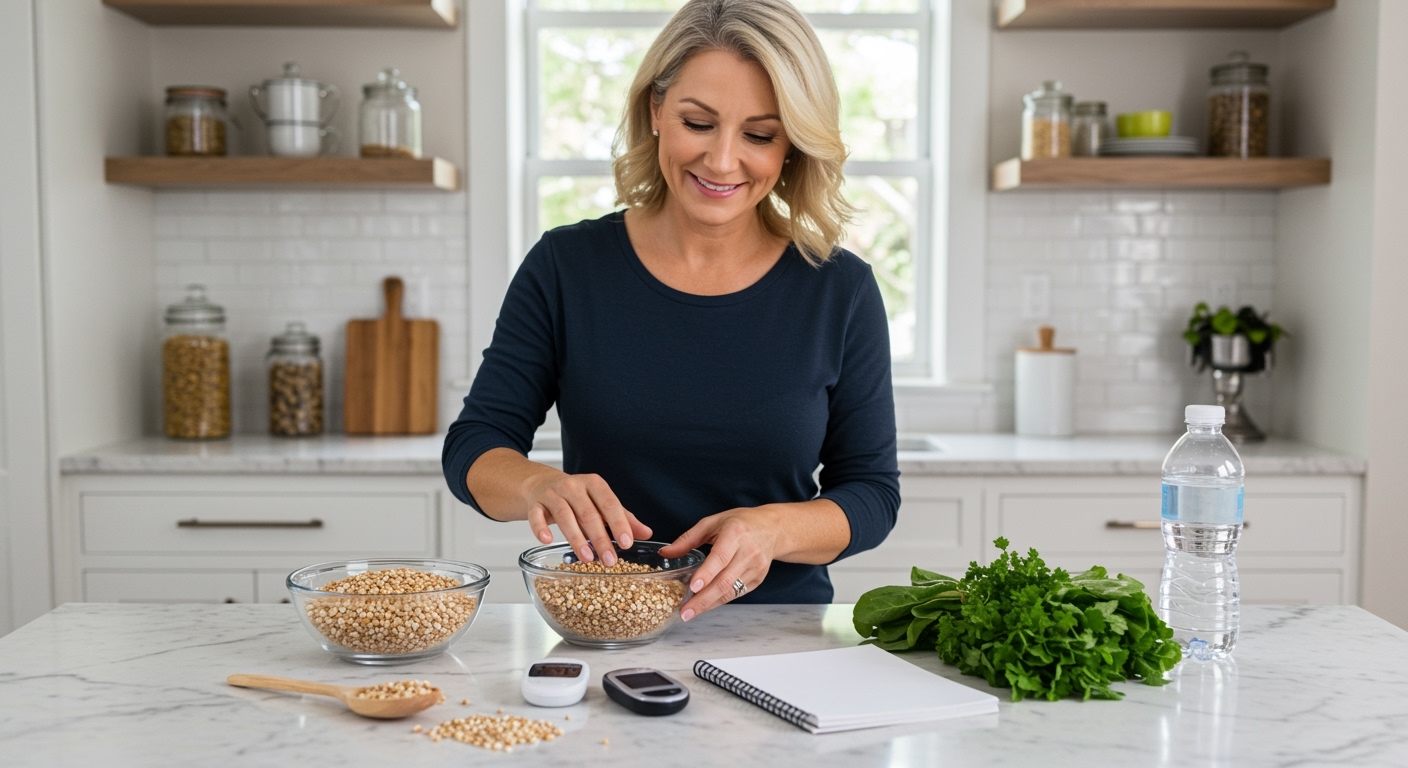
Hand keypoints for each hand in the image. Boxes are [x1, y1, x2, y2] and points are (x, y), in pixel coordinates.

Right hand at [524, 471, 652, 566]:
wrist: (541, 484)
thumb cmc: (575, 497)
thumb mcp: (600, 502)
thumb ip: (622, 517)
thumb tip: (646, 533)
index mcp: (594, 484)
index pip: (609, 503)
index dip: (619, 523)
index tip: (627, 543)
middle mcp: (573, 486)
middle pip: (588, 513)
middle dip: (600, 538)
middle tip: (610, 560)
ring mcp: (552, 494)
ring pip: (564, 516)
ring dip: (577, 539)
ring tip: (587, 558)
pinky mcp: (535, 503)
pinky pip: (536, 516)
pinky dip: (541, 528)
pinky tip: (548, 540)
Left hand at [659, 507, 778, 620]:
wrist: (773, 529)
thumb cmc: (740, 523)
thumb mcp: (712, 523)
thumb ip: (687, 539)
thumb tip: (665, 554)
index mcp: (735, 534)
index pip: (720, 557)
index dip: (706, 574)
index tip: (693, 587)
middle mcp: (748, 551)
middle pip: (725, 580)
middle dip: (703, 599)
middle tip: (685, 612)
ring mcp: (755, 568)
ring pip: (730, 591)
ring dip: (709, 604)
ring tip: (690, 612)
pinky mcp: (758, 579)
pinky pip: (736, 593)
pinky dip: (719, 600)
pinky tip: (705, 605)